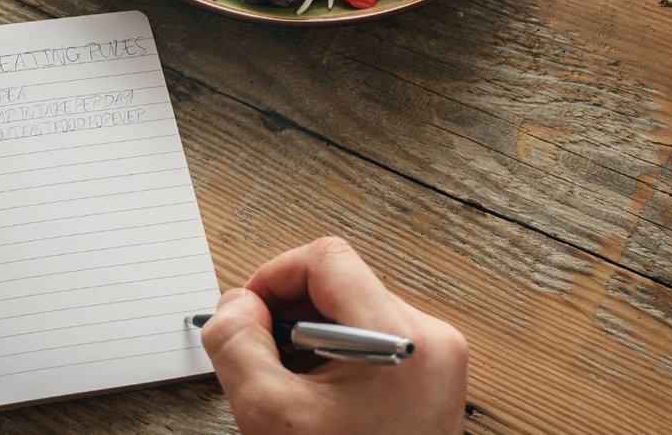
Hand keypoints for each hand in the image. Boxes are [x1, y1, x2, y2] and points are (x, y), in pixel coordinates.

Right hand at [202, 237, 467, 434]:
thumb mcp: (268, 412)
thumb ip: (237, 343)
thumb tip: (237, 304)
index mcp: (401, 340)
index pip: (326, 260)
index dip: (273, 276)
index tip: (248, 310)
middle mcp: (429, 340)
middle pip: (338, 285)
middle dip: (287, 316)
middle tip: (260, 357)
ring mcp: (435, 361)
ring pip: (350, 313)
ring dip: (306, 339)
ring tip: (291, 388)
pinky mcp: (429, 379)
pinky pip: (370, 340)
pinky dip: (331, 358)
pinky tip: (316, 399)